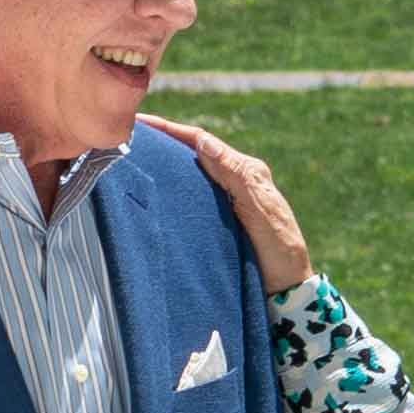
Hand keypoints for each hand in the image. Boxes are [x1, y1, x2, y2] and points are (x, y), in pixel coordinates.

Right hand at [143, 113, 310, 294]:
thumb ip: (237, 178)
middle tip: (125, 135)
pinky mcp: (219, 220)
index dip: (171, 130)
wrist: (288, 290)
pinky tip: (154, 192)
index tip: (141, 121)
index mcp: (247, 172)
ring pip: (190, 174)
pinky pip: (191, 197)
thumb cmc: (280, 252)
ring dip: (164, 165)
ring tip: (131, 158)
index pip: (202, 143)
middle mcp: (236, 180)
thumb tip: (204, 143)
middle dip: (162, 142)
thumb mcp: (261, 212)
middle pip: (193, 154)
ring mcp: (227, 200)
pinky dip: (172, 189)